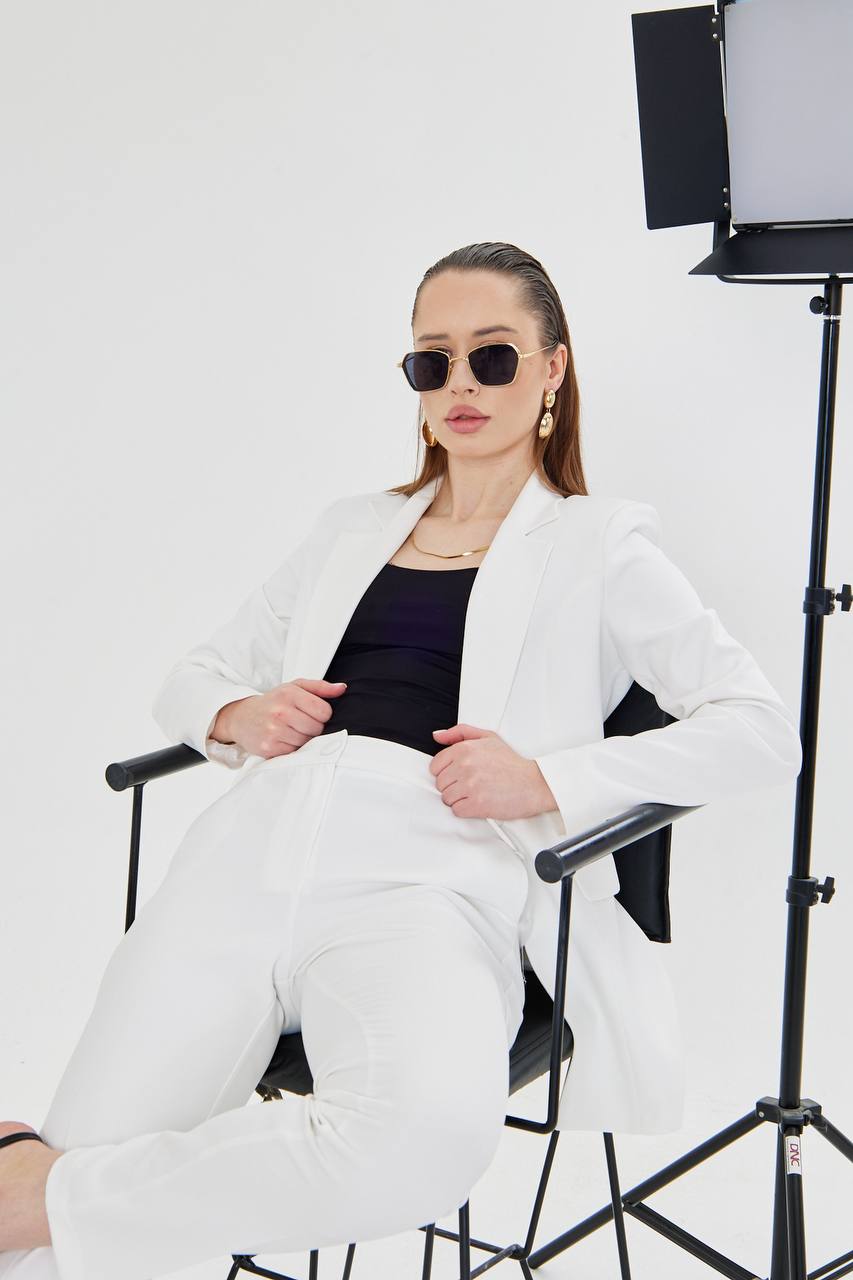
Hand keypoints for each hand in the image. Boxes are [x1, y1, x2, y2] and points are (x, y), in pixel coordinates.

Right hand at [211, 678, 347, 758]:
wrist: (241, 717)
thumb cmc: (273, 702)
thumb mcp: (294, 688)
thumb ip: (321, 687)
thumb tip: (342, 688)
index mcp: (289, 694)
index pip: (324, 711)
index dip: (322, 714)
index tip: (311, 713)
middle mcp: (281, 711)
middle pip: (317, 728)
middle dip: (313, 728)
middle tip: (300, 723)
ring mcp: (274, 730)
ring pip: (307, 742)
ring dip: (303, 739)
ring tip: (291, 730)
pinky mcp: (269, 747)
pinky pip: (295, 752)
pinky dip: (293, 748)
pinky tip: (284, 739)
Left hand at [429, 724, 558, 819]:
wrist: (534, 783)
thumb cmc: (512, 763)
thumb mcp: (488, 737)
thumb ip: (460, 733)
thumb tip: (438, 736)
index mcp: (465, 749)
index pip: (435, 766)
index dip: (446, 772)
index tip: (458, 774)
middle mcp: (465, 766)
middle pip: (440, 783)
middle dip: (453, 785)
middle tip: (471, 783)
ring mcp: (470, 786)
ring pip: (446, 798)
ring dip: (459, 798)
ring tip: (476, 792)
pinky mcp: (477, 804)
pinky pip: (457, 810)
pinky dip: (466, 809)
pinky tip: (479, 801)